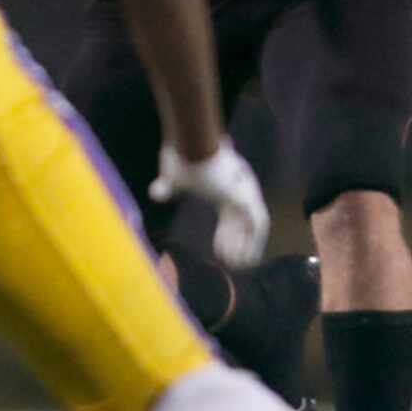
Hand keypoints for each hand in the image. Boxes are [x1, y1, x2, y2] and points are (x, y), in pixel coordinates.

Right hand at [149, 138, 270, 268]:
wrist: (191, 146)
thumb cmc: (182, 158)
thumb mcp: (172, 179)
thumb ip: (166, 188)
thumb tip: (154, 193)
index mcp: (222, 189)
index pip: (229, 218)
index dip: (225, 236)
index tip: (218, 254)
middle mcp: (237, 192)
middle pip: (242, 224)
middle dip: (236, 243)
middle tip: (229, 264)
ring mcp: (245, 192)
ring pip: (254, 226)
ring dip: (248, 245)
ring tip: (238, 264)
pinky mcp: (247, 195)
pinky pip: (258, 224)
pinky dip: (253, 240)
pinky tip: (243, 255)